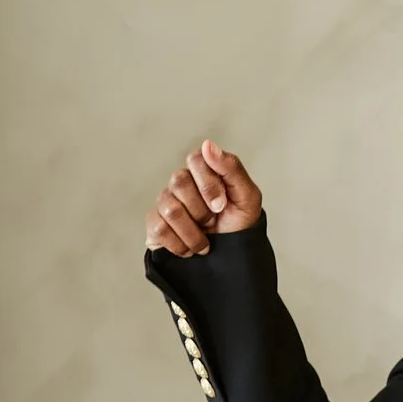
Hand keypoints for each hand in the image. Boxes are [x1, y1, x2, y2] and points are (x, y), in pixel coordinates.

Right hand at [145, 138, 263, 255]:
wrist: (230, 256)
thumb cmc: (238, 223)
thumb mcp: (247, 197)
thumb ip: (232, 168)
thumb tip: (208, 144)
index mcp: (204, 171)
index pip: (196, 159)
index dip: (208, 184)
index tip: (221, 205)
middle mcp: (181, 182)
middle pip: (179, 181)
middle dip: (202, 209)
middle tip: (213, 221)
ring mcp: (165, 202)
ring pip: (171, 210)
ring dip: (194, 233)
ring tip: (204, 240)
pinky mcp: (154, 223)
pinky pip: (160, 229)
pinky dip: (181, 245)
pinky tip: (190, 248)